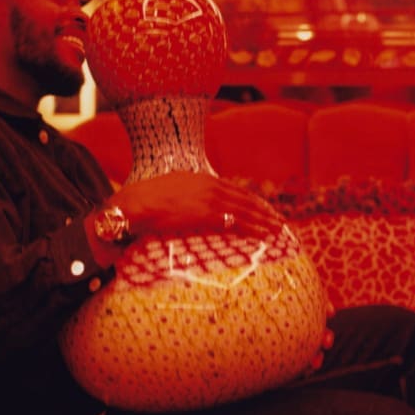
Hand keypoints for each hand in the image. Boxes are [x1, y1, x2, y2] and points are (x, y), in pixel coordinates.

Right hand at [109, 170, 284, 239]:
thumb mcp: (167, 191)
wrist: (136, 203)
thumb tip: (183, 205)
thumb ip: (181, 196)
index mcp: (199, 179)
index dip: (248, 198)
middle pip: (243, 198)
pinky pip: (237, 222)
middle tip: (277, 220)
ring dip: (263, 220)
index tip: (261, 207)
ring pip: (245, 209)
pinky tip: (264, 235)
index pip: (232, 188)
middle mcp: (208, 185)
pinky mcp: (207, 213)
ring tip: (277, 229)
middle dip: (262, 210)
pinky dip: (254, 228)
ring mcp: (209, 198)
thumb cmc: (145, 201)